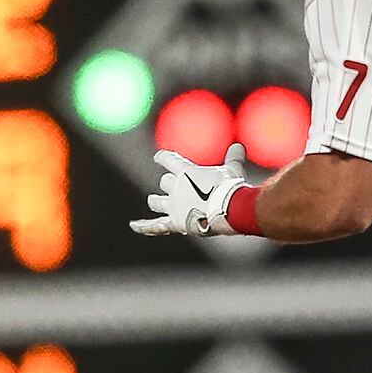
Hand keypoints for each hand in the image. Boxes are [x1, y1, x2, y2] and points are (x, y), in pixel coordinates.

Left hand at [131, 144, 252, 236]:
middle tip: (174, 186)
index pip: (168, 160)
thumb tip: (239, 146)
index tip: (158, 157)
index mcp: (186, 172)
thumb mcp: (232, 170)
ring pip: (156, 202)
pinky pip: (156, 226)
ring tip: (155, 201)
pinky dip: (143, 226)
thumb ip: (233, 159)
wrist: (229, 209)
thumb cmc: (230, 188)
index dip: (162, 158)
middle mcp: (175, 187)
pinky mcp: (175, 223)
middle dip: (168, 184)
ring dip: (156, 201)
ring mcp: (173, 206)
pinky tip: (132, 225)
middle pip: (164, 183)